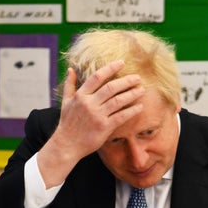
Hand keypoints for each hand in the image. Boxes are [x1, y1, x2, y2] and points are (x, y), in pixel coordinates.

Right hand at [37, 60, 145, 187]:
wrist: (67, 145)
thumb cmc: (67, 124)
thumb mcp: (65, 102)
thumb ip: (69, 85)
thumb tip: (70, 69)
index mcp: (80, 95)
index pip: (97, 77)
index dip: (110, 68)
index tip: (121, 63)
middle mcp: (89, 103)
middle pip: (111, 87)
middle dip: (126, 81)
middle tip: (138, 78)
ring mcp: (97, 115)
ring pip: (118, 101)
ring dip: (132, 94)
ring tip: (142, 90)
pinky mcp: (104, 127)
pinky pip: (121, 116)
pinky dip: (132, 111)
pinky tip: (140, 107)